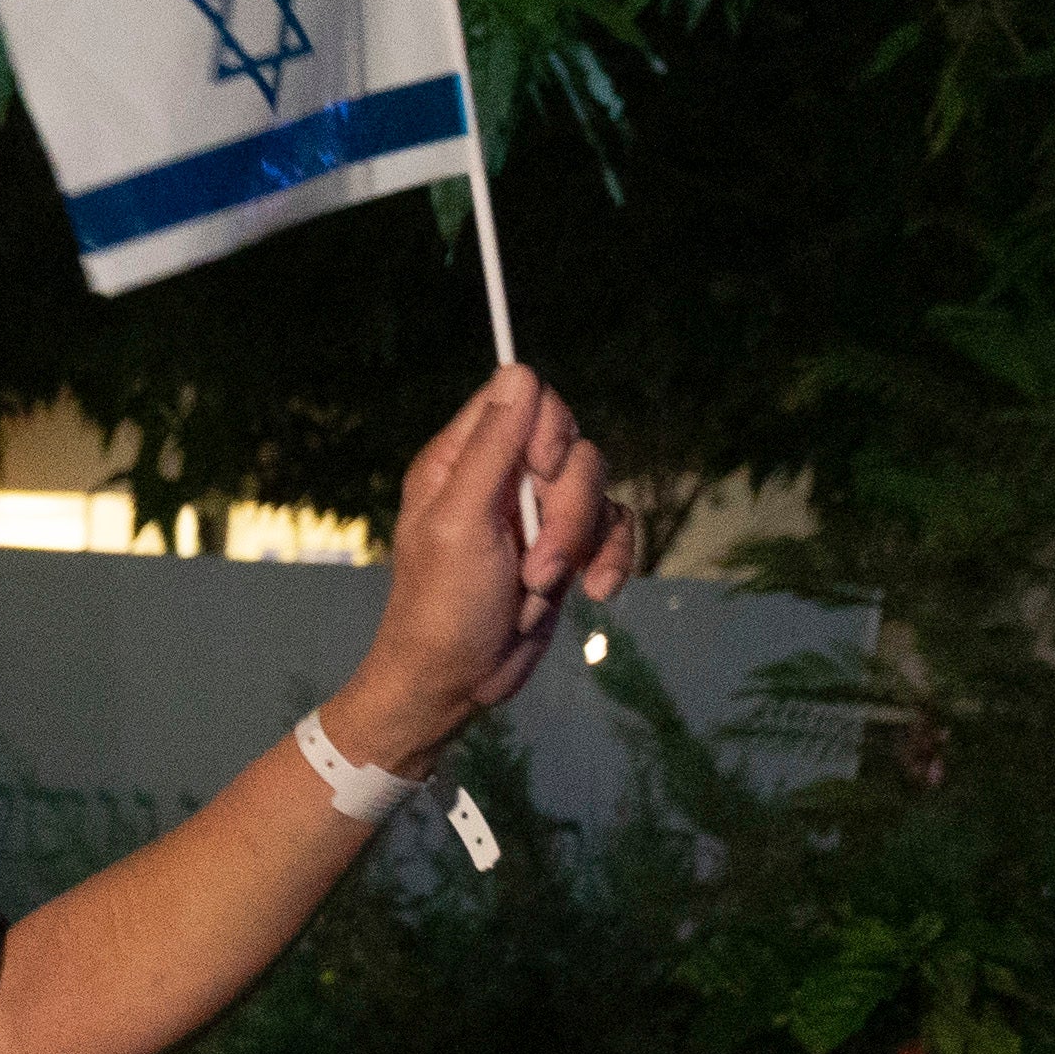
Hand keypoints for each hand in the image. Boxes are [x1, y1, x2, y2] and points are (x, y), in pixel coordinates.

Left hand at [339, 364, 638, 771]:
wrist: (455, 684)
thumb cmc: (441, 607)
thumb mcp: (459, 522)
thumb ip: (491, 447)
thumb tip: (518, 369)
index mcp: (459, 461)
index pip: (523, 399)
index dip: (547, 428)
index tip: (541, 468)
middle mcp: (499, 478)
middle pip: (571, 447)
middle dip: (567, 506)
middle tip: (536, 562)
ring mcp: (535, 514)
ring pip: (596, 488)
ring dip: (582, 542)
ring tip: (542, 587)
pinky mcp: (565, 547)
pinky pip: (613, 526)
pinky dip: (612, 558)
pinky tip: (596, 592)